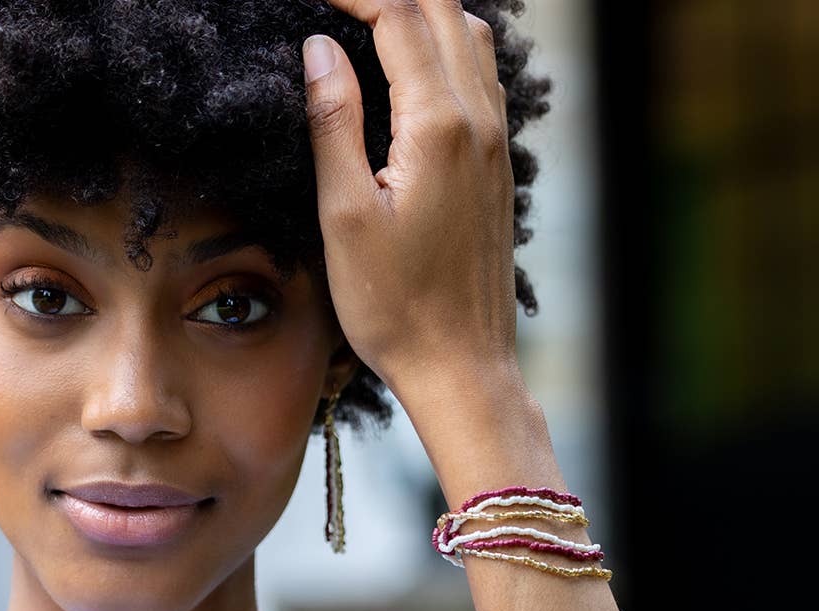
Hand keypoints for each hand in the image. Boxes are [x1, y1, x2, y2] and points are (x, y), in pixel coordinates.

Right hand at [302, 0, 521, 416]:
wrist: (460, 366)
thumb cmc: (397, 307)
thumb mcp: (345, 218)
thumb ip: (333, 123)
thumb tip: (319, 47)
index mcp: (440, 128)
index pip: (399, 16)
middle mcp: (481, 124)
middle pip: (443, 9)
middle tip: (340, 3)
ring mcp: (497, 146)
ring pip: (471, 38)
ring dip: (424, 12)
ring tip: (371, 21)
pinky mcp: (498, 170)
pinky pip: (483, 80)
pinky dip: (449, 49)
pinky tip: (415, 71)